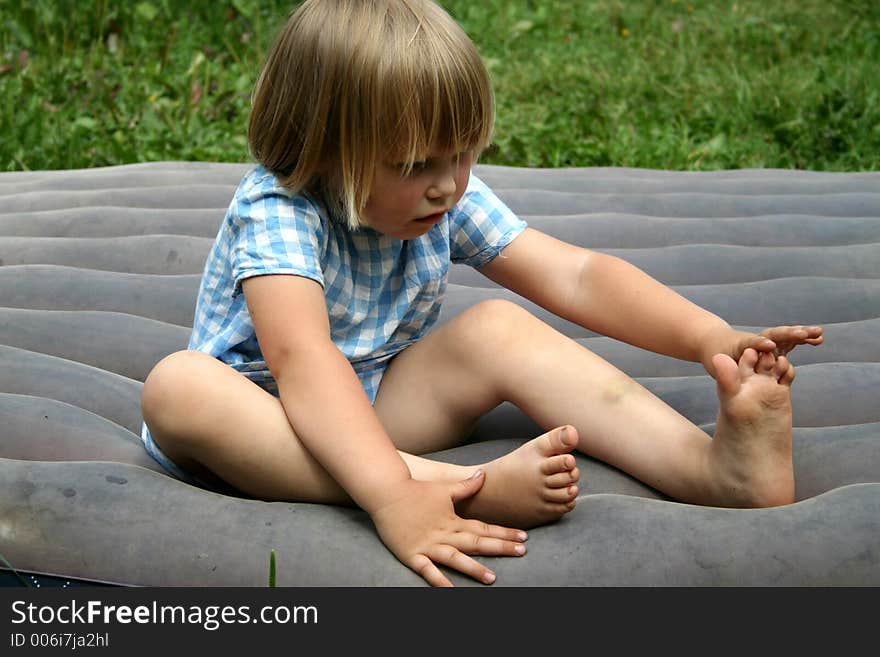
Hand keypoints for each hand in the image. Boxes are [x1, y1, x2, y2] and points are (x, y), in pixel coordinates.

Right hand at [369, 471, 527, 586]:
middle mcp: (444, 534)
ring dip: (474, 568)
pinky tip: (451, 590)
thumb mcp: (444, 488)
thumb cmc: (415, 491)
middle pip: (476, 542)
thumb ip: (466, 486)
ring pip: (455, 559)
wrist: (387, 492)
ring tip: (492, 578)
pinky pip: (428, 571)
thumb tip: (483, 475)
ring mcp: (428, 545)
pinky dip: (439, 581)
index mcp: (453, 520)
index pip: (484, 528)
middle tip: (521, 552)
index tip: (524, 537)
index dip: (504, 533)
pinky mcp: (412, 555)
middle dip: (500, 547)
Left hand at [701, 325, 822, 377]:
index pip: (751, 344)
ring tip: (818, 333)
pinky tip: (818, 340)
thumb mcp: (718, 367)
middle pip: (772, 335)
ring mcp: (767, 344)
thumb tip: (724, 368)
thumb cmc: (717, 360)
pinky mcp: (775, 348)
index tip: (770, 345)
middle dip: (787, 334)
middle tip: (801, 334)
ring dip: (800, 334)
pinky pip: (790, 342)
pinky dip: (803, 340)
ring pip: (784, 337)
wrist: (718, 346)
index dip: (759, 344)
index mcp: (740, 347)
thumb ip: (724, 370)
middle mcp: (756, 342)